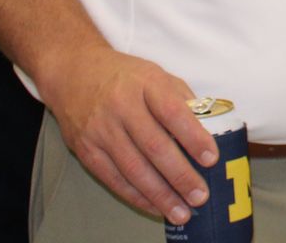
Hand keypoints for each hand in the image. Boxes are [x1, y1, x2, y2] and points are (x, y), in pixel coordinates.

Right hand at [38, 44, 216, 225]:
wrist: (74, 72)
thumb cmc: (125, 76)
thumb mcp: (157, 75)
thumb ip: (181, 100)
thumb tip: (206, 132)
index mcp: (146, 83)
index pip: (172, 112)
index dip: (193, 137)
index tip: (211, 158)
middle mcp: (121, 106)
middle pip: (153, 146)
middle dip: (179, 175)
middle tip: (200, 196)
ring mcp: (101, 130)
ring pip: (133, 168)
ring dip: (159, 194)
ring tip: (181, 212)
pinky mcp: (85, 149)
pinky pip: (113, 178)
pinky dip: (135, 196)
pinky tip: (154, 206)